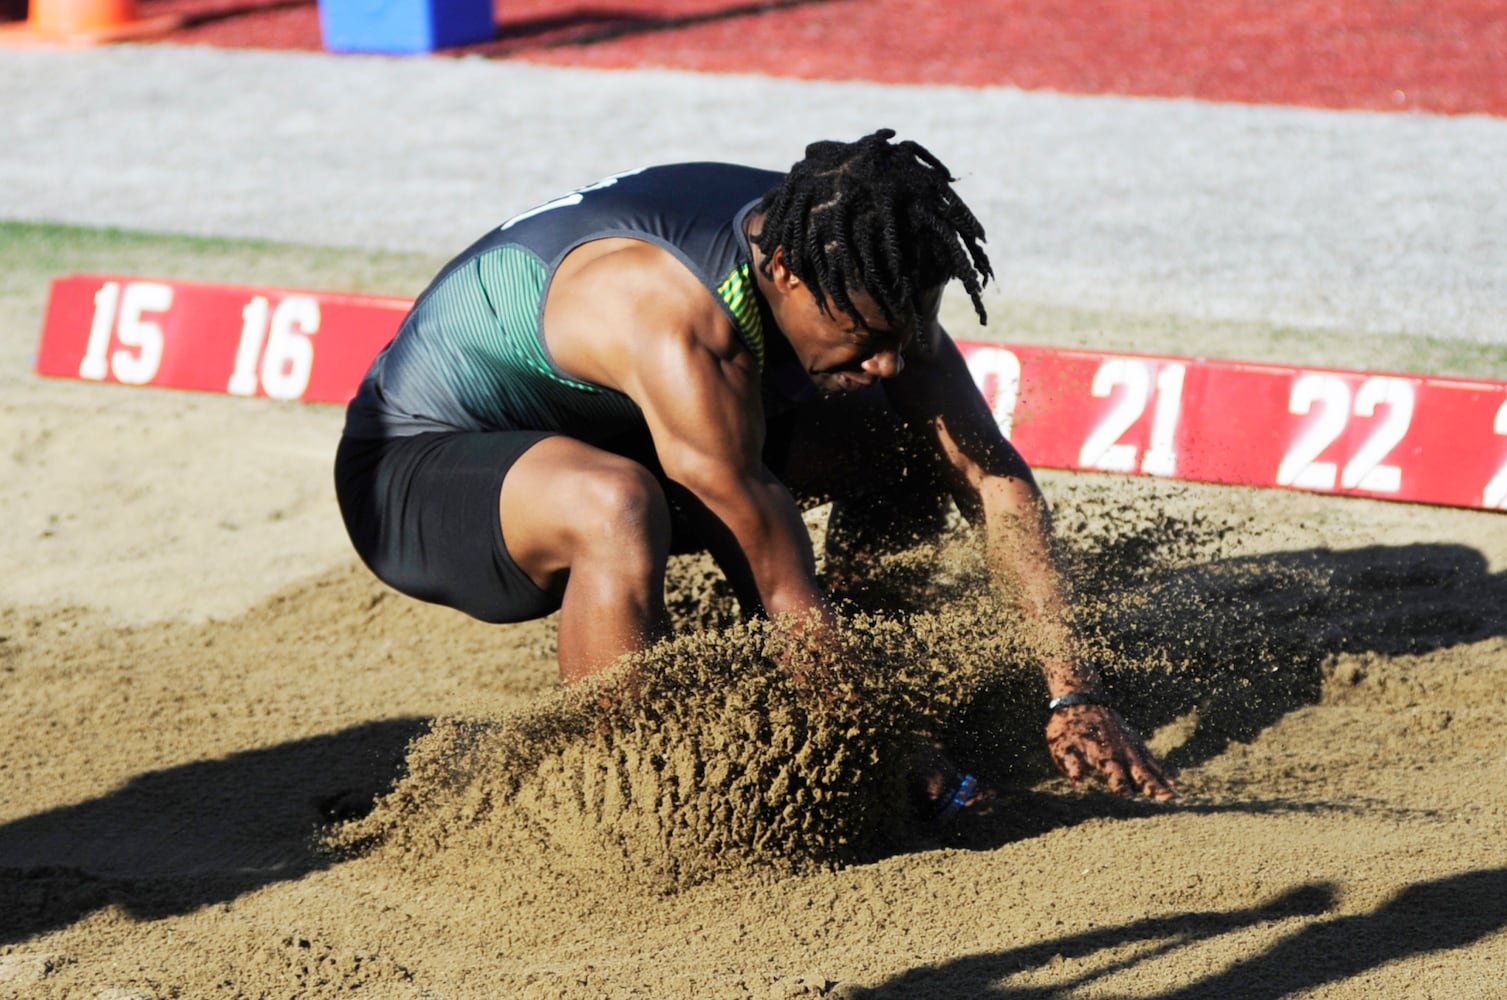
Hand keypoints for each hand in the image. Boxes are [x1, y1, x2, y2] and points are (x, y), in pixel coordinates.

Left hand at [1045, 704, 1176, 800]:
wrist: (1081, 700)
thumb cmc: (1068, 726)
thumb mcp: (1061, 745)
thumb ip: (1070, 764)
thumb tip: (1078, 781)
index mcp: (1103, 755)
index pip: (1114, 774)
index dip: (1120, 785)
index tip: (1127, 795)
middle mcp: (1121, 752)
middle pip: (1139, 773)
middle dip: (1152, 787)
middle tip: (1167, 798)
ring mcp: (1131, 747)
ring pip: (1150, 768)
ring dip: (1163, 783)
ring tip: (1175, 796)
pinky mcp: (1136, 742)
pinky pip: (1153, 760)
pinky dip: (1164, 771)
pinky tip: (1176, 782)